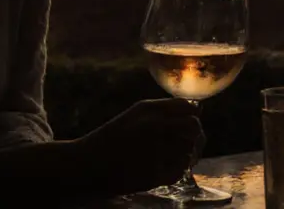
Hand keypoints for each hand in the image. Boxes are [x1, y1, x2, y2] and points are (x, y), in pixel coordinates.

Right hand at [75, 98, 202, 195]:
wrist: (86, 165)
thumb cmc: (112, 138)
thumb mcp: (135, 115)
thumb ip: (165, 109)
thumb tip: (198, 110)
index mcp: (149, 110)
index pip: (189, 107)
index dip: (192, 115)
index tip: (187, 123)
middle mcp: (153, 128)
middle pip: (194, 127)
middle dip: (194, 135)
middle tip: (185, 142)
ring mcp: (154, 152)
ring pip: (189, 151)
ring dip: (185, 154)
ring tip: (171, 156)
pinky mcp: (153, 175)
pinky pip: (180, 171)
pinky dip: (176, 170)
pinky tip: (164, 168)